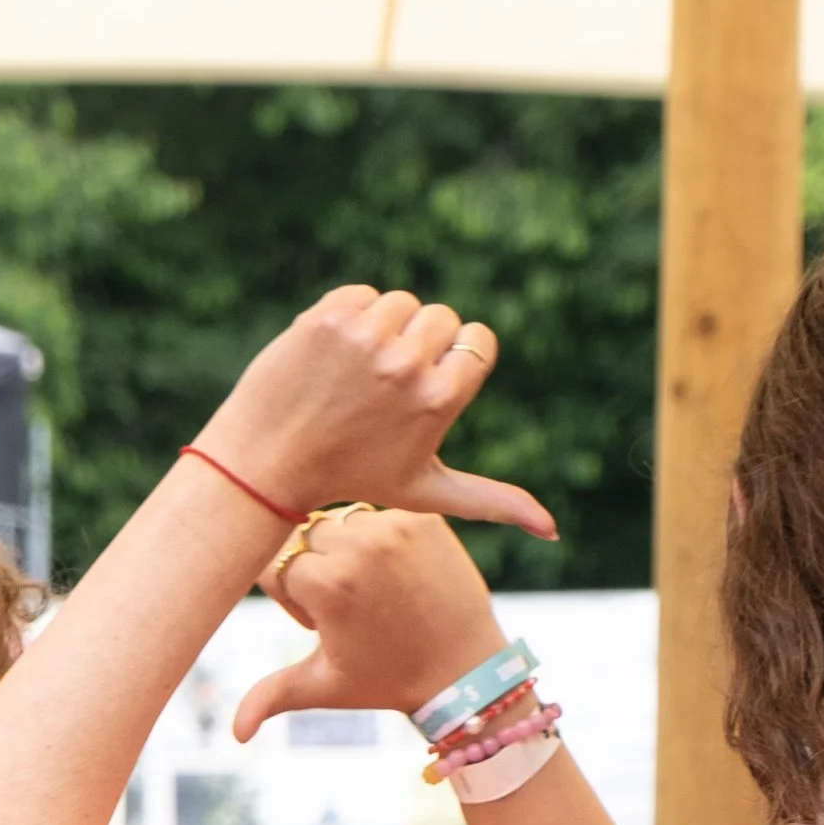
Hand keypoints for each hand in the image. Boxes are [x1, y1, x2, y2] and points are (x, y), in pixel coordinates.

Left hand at [199, 288, 555, 545]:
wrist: (270, 460)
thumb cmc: (356, 478)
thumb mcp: (428, 492)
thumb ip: (492, 501)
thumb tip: (553, 531)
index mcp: (440, 399)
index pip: (476, 341)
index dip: (455, 359)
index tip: (426, 385)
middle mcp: (407, 364)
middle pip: (441, 317)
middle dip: (420, 343)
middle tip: (384, 386)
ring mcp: (367, 337)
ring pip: (401, 302)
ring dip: (384, 327)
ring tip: (357, 373)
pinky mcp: (330, 315)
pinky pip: (362, 293)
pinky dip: (350, 317)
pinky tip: (332, 357)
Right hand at [234, 510, 502, 742]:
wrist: (466, 671)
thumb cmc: (387, 681)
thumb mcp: (326, 685)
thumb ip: (271, 696)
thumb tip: (237, 734)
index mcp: (326, 584)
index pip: (275, 567)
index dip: (291, 600)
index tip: (320, 623)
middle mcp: (358, 547)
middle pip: (306, 539)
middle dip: (317, 570)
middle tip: (350, 609)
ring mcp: (393, 527)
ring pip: (341, 522)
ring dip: (348, 550)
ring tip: (375, 591)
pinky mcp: (423, 518)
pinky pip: (380, 515)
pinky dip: (382, 540)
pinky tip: (400, 577)